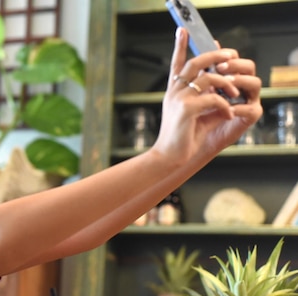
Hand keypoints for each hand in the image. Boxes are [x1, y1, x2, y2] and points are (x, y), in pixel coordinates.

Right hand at [154, 27, 262, 163]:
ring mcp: (178, 99)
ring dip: (226, 83)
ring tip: (235, 93)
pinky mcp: (186, 110)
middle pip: (195, 63)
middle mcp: (174, 91)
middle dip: (215, 55)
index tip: (182, 31)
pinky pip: (213, 99)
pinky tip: (228, 114)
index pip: (177, 64)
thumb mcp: (196, 113)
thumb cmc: (183, 137)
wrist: (169, 156)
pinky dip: (225, 105)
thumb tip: (224, 86)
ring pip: (208, 78)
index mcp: (174, 91)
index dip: (180, 46)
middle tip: (231, 54)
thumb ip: (207, 98)